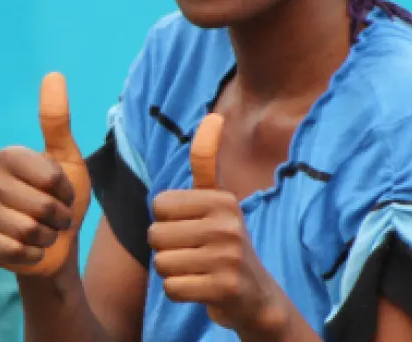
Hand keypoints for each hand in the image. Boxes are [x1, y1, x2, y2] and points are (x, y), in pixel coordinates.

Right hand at [0, 72, 91, 276]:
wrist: (55, 245)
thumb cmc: (62, 199)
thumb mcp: (67, 158)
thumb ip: (57, 119)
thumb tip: (54, 74)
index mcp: (8, 156)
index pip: (48, 175)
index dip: (64, 189)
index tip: (63, 191)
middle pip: (40, 206)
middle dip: (59, 217)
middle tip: (55, 217)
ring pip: (28, 231)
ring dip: (47, 237)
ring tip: (44, 232)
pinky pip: (14, 251)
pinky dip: (32, 254)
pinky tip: (30, 249)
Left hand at [149, 115, 290, 337]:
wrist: (256, 296)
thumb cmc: (224, 244)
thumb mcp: (217, 201)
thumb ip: (206, 162)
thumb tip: (213, 115)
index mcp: (222, 199)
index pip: (159, 205)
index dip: (167, 220)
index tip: (192, 228)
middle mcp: (228, 224)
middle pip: (155, 235)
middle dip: (167, 248)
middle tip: (194, 254)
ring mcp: (228, 256)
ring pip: (161, 262)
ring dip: (173, 271)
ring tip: (198, 270)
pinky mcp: (225, 287)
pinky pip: (172, 286)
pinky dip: (180, 291)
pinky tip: (200, 288)